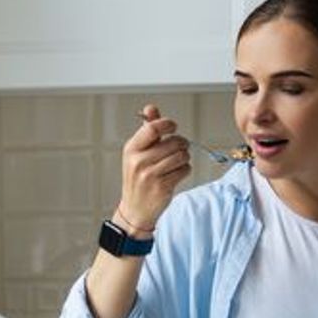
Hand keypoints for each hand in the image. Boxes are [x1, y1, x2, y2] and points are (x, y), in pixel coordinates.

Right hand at [118, 104, 192, 228]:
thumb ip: (146, 130)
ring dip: (184, 158)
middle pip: (173, 142)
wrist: (135, 209)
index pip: (153, 128)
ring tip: (176, 162)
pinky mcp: (162, 186)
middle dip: (181, 143)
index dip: (167, 124)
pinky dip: (185, 170)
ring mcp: (150, 175)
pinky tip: (176, 174)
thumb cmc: (137, 179)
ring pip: (181, 156)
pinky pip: (184, 170)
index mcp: (131, 149)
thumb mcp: (137, 153)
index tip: (172, 127)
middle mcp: (139, 161)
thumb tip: (150, 108)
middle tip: (179, 147)